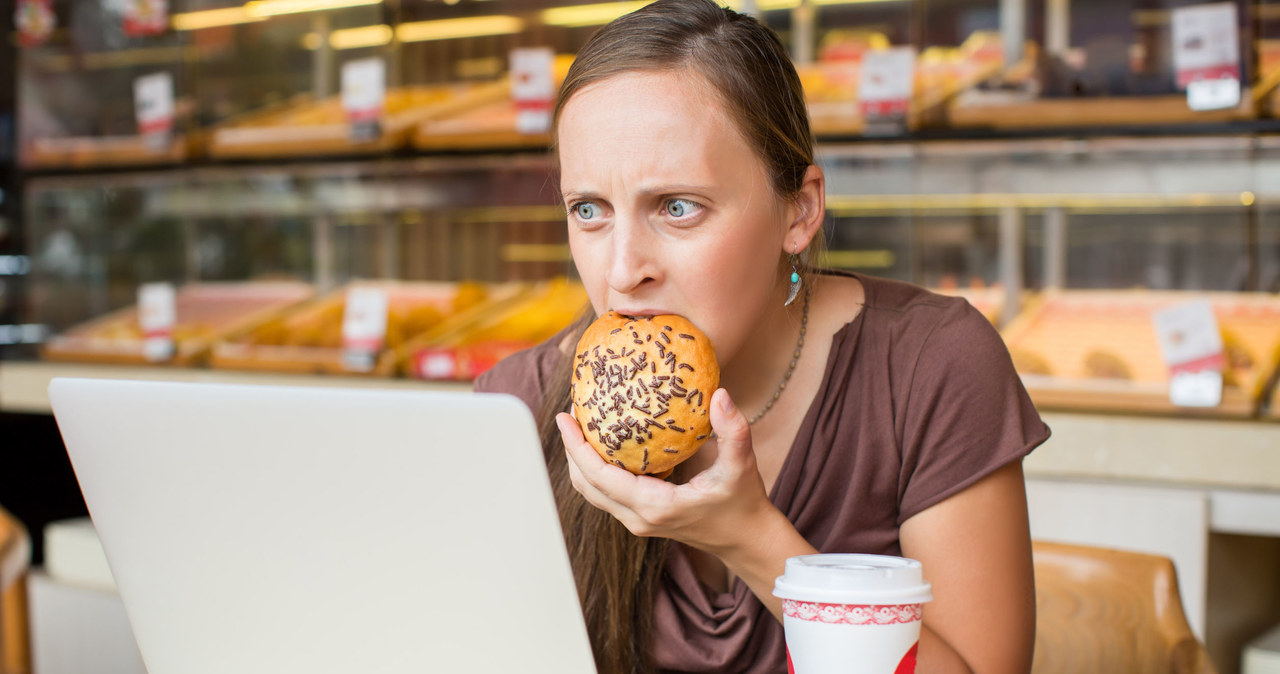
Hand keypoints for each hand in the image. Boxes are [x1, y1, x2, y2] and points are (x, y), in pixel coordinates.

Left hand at [556, 388, 774, 555]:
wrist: (746, 540)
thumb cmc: (744, 504)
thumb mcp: (742, 466)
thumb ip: (733, 431)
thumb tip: (720, 395)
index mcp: (654, 505)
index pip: (599, 476)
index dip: (576, 446)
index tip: (564, 417)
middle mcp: (638, 517)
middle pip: (586, 484)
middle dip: (571, 449)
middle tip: (569, 413)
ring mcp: (637, 520)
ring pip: (593, 491)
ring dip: (581, 460)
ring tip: (580, 424)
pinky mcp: (642, 517)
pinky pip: (608, 492)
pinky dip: (597, 468)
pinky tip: (604, 442)